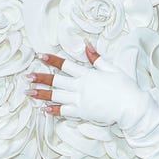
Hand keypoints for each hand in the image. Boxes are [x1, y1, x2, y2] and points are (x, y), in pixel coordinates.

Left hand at [25, 44, 152, 127]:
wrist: (131, 107)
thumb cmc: (124, 86)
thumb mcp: (111, 67)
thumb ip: (96, 57)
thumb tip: (86, 44)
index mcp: (87, 74)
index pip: (65, 65)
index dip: (52, 60)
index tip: (39, 55)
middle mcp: (80, 87)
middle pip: (56, 81)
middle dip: (40, 78)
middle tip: (27, 76)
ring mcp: (80, 101)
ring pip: (56, 97)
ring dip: (41, 94)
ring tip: (28, 92)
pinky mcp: (82, 113)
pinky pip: (64, 112)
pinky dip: (53, 111)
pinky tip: (43, 110)